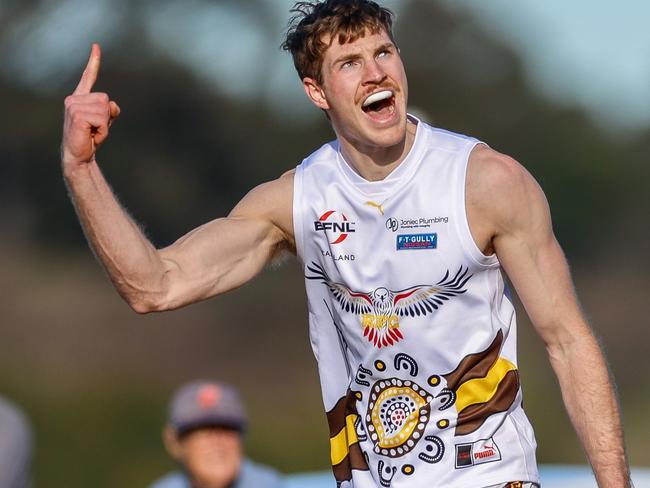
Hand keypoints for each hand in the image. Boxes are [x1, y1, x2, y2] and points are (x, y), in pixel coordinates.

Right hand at [61, 43, 119, 171]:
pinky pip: (102, 120)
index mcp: (80, 98)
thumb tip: (112, 105)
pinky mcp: (76, 115)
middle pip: (106, 99)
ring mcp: (73, 105)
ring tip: (92, 132)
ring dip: (104, 125)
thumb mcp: (104, 121)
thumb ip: (110, 110)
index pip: (88, 77)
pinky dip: (102, 131)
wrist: (79, 155)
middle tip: (94, 128)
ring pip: (105, 109)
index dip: (93, 62)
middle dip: (107, 117)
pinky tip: (90, 135)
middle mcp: (74, 98)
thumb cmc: (90, 138)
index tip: (96, 46)